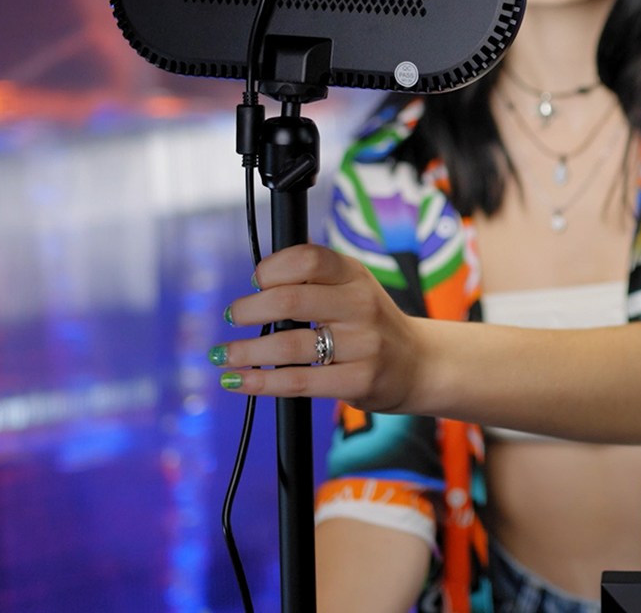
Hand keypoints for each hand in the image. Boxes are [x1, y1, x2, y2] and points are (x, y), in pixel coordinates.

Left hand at [210, 244, 421, 411]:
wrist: (419, 363)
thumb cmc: (371, 323)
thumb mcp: (353, 288)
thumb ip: (314, 280)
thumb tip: (256, 283)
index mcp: (355, 275)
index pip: (308, 257)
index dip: (272, 267)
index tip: (255, 282)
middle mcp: (360, 304)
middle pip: (290, 298)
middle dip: (248, 309)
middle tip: (232, 316)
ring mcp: (362, 344)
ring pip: (288, 344)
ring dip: (244, 351)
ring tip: (222, 355)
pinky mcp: (359, 380)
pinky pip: (298, 381)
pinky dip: (260, 382)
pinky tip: (239, 381)